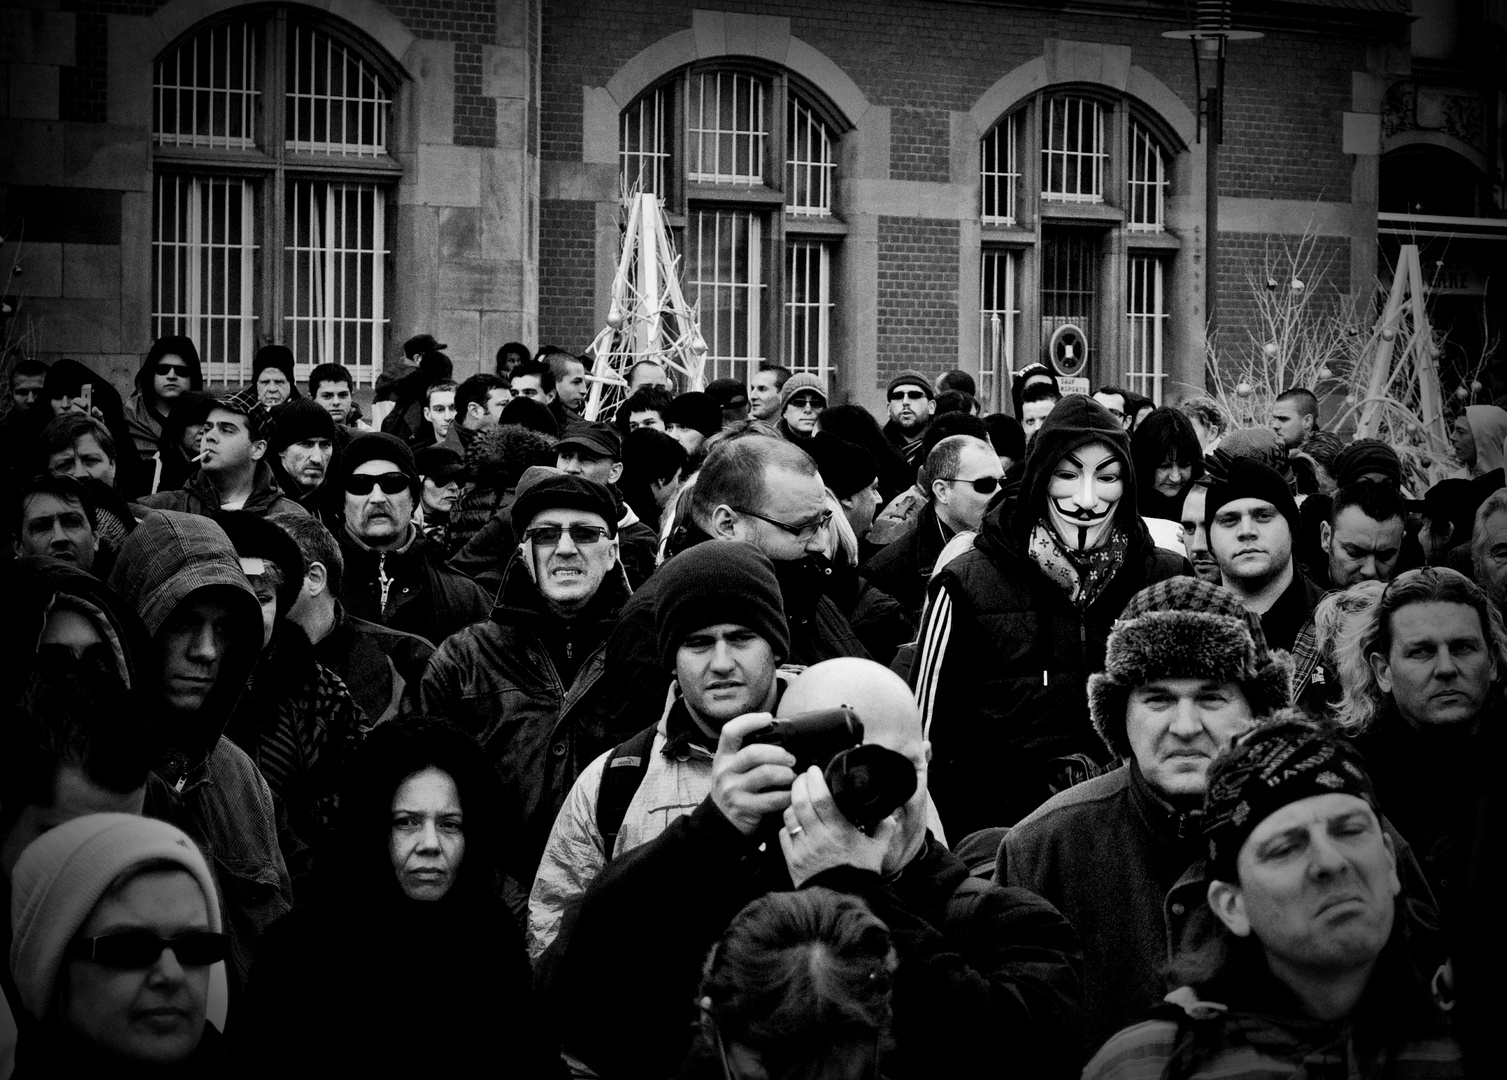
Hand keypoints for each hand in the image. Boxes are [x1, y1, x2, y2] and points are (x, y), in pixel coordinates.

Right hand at [710, 713, 796, 836]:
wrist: (720, 820)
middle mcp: (725, 771)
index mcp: (723, 756)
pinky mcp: (744, 808)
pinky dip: (787, 795)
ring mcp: (733, 790)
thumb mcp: (732, 767)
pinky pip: (772, 799)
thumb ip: (747, 752)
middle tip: (792, 759)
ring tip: (793, 776)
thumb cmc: (734, 787)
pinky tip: (792, 794)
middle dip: (779, 753)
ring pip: (766, 774)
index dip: (749, 721)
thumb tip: (778, 735)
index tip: (768, 718)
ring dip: (786, 774)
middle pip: (754, 753)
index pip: (731, 731)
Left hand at [779, 766, 896, 886]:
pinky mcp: (792, 860)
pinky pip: (783, 834)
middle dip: (799, 784)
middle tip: (803, 777)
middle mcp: (818, 837)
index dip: (815, 780)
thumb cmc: (860, 875)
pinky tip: (795, 822)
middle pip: (800, 801)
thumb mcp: (877, 851)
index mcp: (839, 831)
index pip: (821, 798)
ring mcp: (803, 849)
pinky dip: (787, 825)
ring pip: (789, 815)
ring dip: (792, 803)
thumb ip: (884, 829)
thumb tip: (890, 814)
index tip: (814, 769)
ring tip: (798, 798)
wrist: (842, 902)